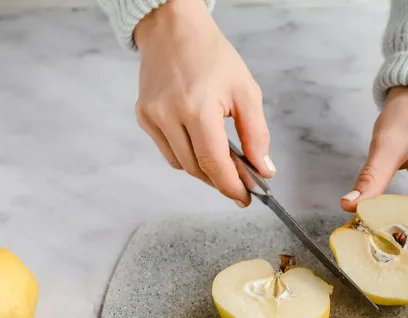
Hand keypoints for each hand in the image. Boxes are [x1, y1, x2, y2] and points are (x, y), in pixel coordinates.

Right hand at [133, 0, 274, 206]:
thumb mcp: (245, 90)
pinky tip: (200, 143)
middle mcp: (169, 115)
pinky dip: (186, 155)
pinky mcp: (143, 116)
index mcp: (197, 108)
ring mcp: (152, 117)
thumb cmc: (212, 55)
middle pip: (197, 168)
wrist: (173, 28)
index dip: (231, 186)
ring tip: (224, 161)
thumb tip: (264, 169)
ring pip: (181, 164)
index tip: (245, 198)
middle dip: (221, 180)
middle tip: (241, 181)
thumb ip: (256, 134)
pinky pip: (168, 151)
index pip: (214, 163)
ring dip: (204, 169)